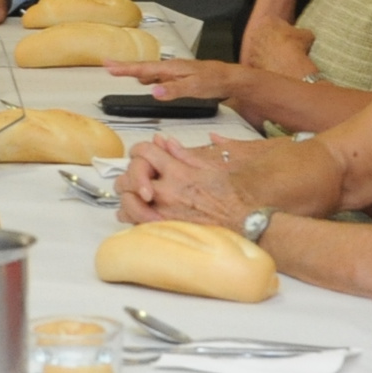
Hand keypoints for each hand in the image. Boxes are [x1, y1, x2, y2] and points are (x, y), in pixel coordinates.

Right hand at [104, 57, 252, 102]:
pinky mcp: (179, 78)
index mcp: (171, 69)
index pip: (143, 68)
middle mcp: (171, 68)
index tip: (109, 65)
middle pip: (143, 68)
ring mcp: (175, 72)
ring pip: (150, 72)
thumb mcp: (193, 87)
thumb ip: (173, 90)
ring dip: (135, 72)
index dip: (125, 68)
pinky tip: (148, 83)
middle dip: (125, 68)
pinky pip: (159, 77)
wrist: (230, 79)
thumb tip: (153, 92)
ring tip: (120, 71)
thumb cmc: (214, 81)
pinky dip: (148, 79)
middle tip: (108, 66)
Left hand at [113, 135, 249, 227]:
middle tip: (134, 177)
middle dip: (130, 175)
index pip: (144, 152)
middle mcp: (167, 192)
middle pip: (129, 177)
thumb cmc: (232, 196)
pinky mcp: (165, 230)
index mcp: (178, 172)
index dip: (140, 149)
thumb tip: (166, 142)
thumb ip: (183, 154)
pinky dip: (132, 216)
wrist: (243, 222)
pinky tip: (135, 212)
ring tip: (133, 195)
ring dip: (128, 196)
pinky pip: (136, 223)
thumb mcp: (210, 167)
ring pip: (127, 202)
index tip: (142, 154)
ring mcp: (164, 213)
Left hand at [242, 17, 317, 78]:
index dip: (281, 28)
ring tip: (278, 59)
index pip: (273, 21)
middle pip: (263, 34)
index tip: (286, 35)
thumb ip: (302, 32)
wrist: (288, 65)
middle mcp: (256, 32)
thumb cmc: (297, 47)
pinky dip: (263, 64)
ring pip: (258, 48)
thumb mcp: (307, 35)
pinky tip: (273, 68)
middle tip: (281, 47)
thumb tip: (305, 35)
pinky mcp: (250, 61)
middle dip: (270, 39)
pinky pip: (257, 62)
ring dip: (265, 52)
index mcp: (267, 20)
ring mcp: (252, 47)